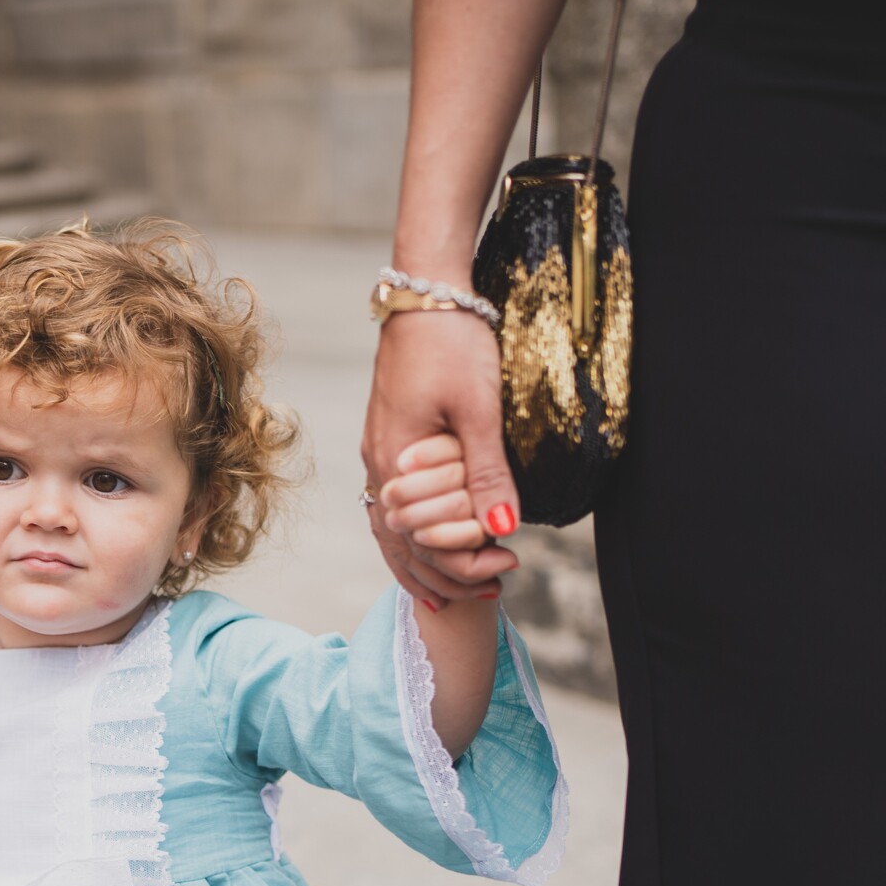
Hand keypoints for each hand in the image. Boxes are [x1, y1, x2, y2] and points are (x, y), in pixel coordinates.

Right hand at [362, 312, 519, 605]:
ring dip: (423, 561)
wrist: (424, 295)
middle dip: (445, 573)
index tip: (507, 569)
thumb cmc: (451, 344)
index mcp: (394, 462)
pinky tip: (421, 543)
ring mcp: (378, 453)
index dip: (463, 564)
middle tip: (493, 590)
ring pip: (389, 529)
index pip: (421, 540)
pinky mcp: (388, 438)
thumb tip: (503, 530)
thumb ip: (487, 473)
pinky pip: (388, 505)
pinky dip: (405, 535)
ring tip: (454, 590)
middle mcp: (378, 465)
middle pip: (400, 543)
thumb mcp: (478, 409)